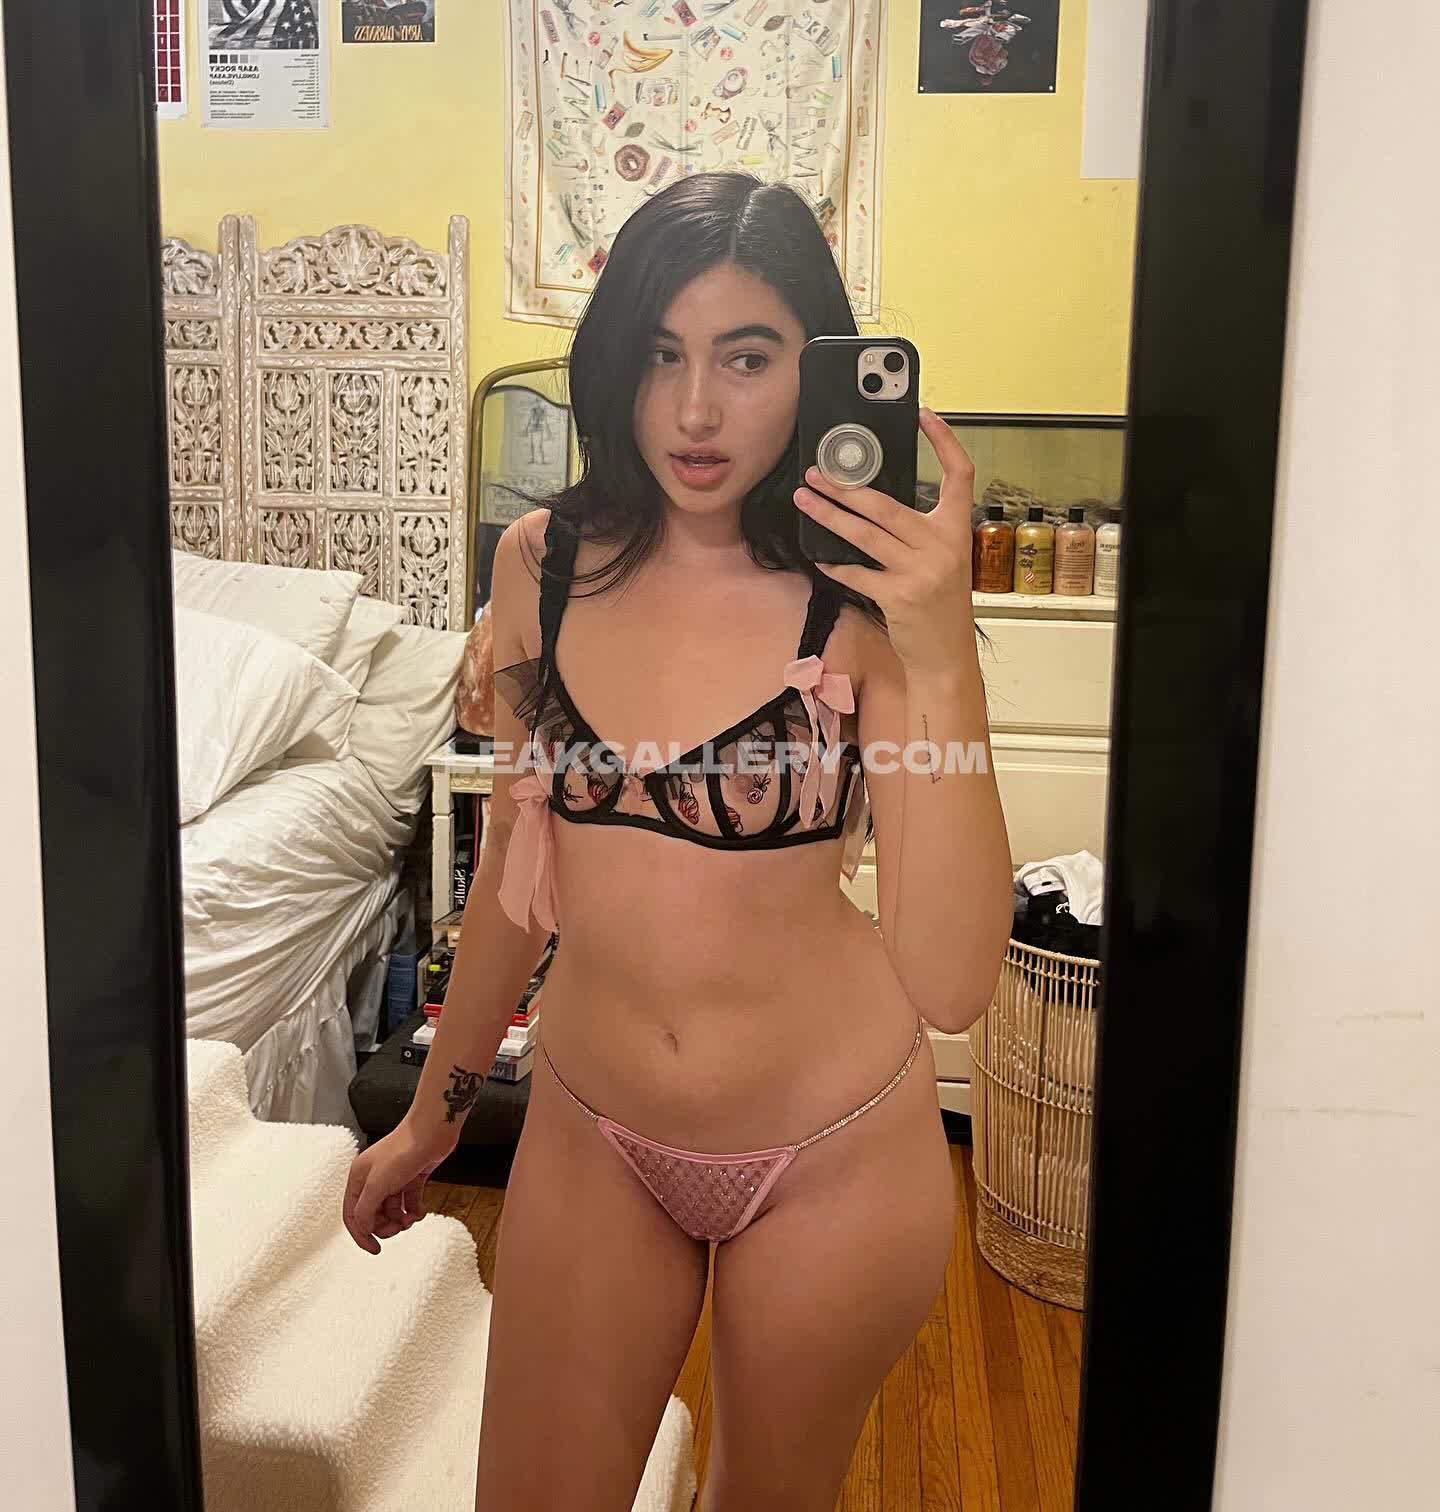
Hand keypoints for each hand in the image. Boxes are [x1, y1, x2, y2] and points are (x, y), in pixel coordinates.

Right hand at [342, 1117, 458, 1254]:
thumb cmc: (404, 1150)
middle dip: (385, 1226)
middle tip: (400, 1228)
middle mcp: (373, 1179)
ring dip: (401, 1220)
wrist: (433, 1130)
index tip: (375, 1249)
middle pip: (373, 1215)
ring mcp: (393, 1179)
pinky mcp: (411, 1178)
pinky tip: (420, 1212)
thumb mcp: (378, 1184)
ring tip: (412, 1219)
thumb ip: (365, 1210)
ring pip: (391, 1210)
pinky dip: (414, 1211)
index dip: (362, 1234)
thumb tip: (363, 1229)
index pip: (352, 1214)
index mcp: (358, 1178)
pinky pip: (408, 1202)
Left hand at [794, 407, 975, 678]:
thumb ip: (921, 532)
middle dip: (845, 487)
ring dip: (828, 516)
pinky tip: (818, 556)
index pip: (960, 475)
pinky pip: (857, 573)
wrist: (946, 655)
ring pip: (865, 535)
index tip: (924, 415)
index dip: (944, 442)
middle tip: (816, 473)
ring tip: (804, 500)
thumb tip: (874, 504)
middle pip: (887, 505)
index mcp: (958, 530)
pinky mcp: (898, 597)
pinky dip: (835, 565)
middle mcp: (943, 546)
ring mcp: (920, 572)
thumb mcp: (945, 560)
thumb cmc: (941, 605)